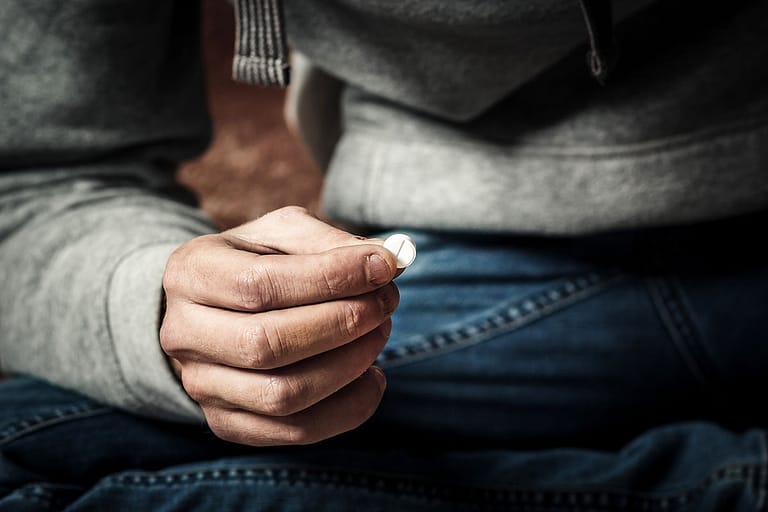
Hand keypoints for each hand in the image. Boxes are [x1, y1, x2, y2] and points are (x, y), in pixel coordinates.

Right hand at [160, 206, 399, 445]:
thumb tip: (386, 261)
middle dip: (343, 322)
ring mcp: (202, 386)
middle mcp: (184, 334)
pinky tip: (372, 376)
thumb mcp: (282, 233)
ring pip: (283, 395)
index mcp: (192, 273)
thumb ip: (329, 242)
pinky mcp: (228, 423)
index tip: (383, 267)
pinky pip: (295, 431)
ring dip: (349, 365)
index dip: (330, 277)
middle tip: (386, 301)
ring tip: (380, 332)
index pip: (259, 284)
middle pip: (268, 344)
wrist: (213, 309)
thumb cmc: (256, 262)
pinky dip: (348, 408)